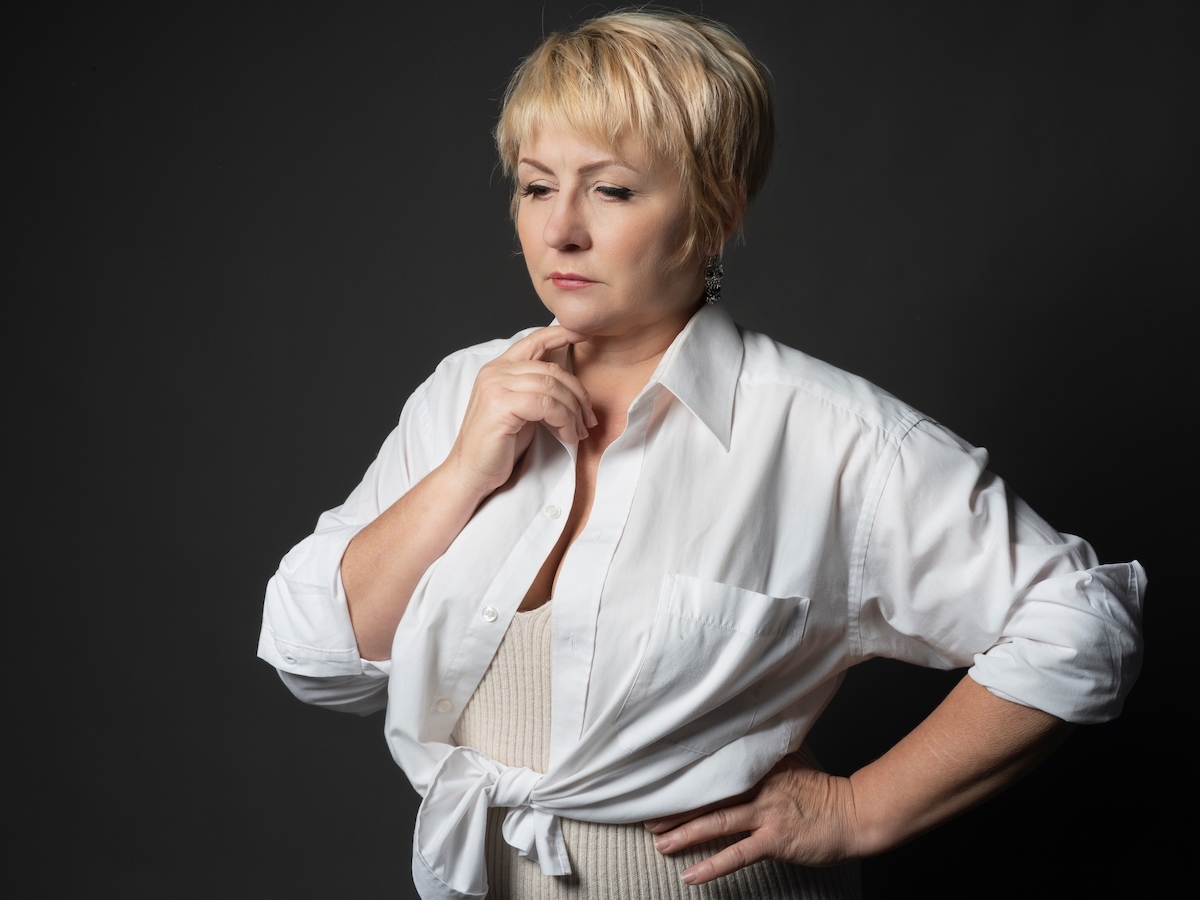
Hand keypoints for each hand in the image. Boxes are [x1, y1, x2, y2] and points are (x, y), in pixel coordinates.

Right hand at [447, 325, 597, 497]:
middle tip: (588, 419)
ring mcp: (496, 387)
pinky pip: (547, 405)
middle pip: (551, 369)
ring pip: (552, 387)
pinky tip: (567, 436)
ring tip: (578, 431)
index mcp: (498, 368)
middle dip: (577, 394)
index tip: (585, 334)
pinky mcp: (501, 406)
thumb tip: (568, 380)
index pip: (534, 340)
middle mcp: (495, 372)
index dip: (561, 333)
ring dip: (573, 412)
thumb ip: (536, 389)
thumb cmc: (497, 445)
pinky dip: (564, 421)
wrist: (470, 473)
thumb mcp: (520, 410)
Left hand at [643, 756, 859, 884]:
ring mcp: (767, 812)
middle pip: (708, 796)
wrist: (856, 812)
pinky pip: (736, 854)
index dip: (687, 779)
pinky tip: (690, 874)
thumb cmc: (824, 792)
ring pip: (716, 822)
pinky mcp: (775, 838)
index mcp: (759, 765)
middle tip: (647, 816)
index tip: (660, 783)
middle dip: (675, 808)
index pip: (715, 770)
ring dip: (684, 833)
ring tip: (659, 842)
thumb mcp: (791, 764)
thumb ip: (763, 760)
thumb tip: (738, 755)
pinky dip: (711, 865)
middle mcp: (759, 785)